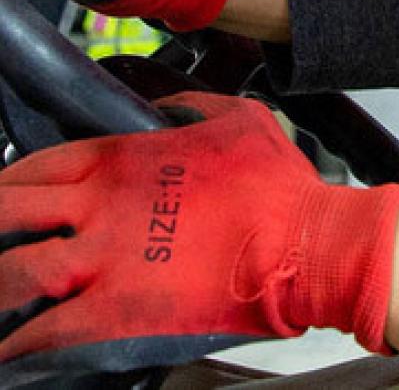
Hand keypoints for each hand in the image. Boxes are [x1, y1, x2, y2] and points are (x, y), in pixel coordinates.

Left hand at [0, 92, 398, 377]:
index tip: (7, 193)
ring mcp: (106, 260)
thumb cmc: (280, 186)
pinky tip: (8, 352)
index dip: (11, 180)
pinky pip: (44, 332)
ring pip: (9, 275)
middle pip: (5, 212)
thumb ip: (192, 107)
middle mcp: (102, 207)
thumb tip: (168, 108)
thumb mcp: (240, 119)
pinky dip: (17, 345)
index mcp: (124, 160)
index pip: (38, 165)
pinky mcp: (117, 310)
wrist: (306, 244)